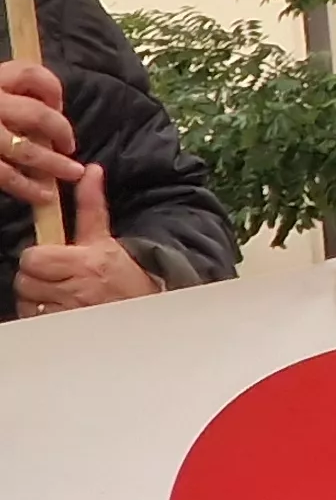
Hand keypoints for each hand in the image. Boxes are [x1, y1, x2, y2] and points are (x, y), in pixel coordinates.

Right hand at [0, 59, 81, 216]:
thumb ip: (8, 93)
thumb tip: (49, 108)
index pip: (30, 74)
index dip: (52, 89)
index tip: (58, 105)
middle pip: (37, 114)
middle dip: (62, 132)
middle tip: (70, 146)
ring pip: (25, 149)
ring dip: (53, 164)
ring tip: (70, 174)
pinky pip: (5, 174)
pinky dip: (27, 187)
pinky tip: (42, 195)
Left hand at [16, 167, 154, 316]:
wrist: (146, 311)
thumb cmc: (123, 274)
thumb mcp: (105, 239)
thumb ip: (91, 205)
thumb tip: (90, 170)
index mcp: (85, 262)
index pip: (34, 258)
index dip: (37, 259)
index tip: (50, 259)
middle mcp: (77, 288)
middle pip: (25, 280)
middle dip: (36, 278)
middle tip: (55, 278)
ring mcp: (70, 312)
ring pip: (28, 301)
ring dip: (38, 298)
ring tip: (59, 294)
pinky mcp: (64, 329)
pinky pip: (35, 319)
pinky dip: (42, 316)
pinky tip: (60, 310)